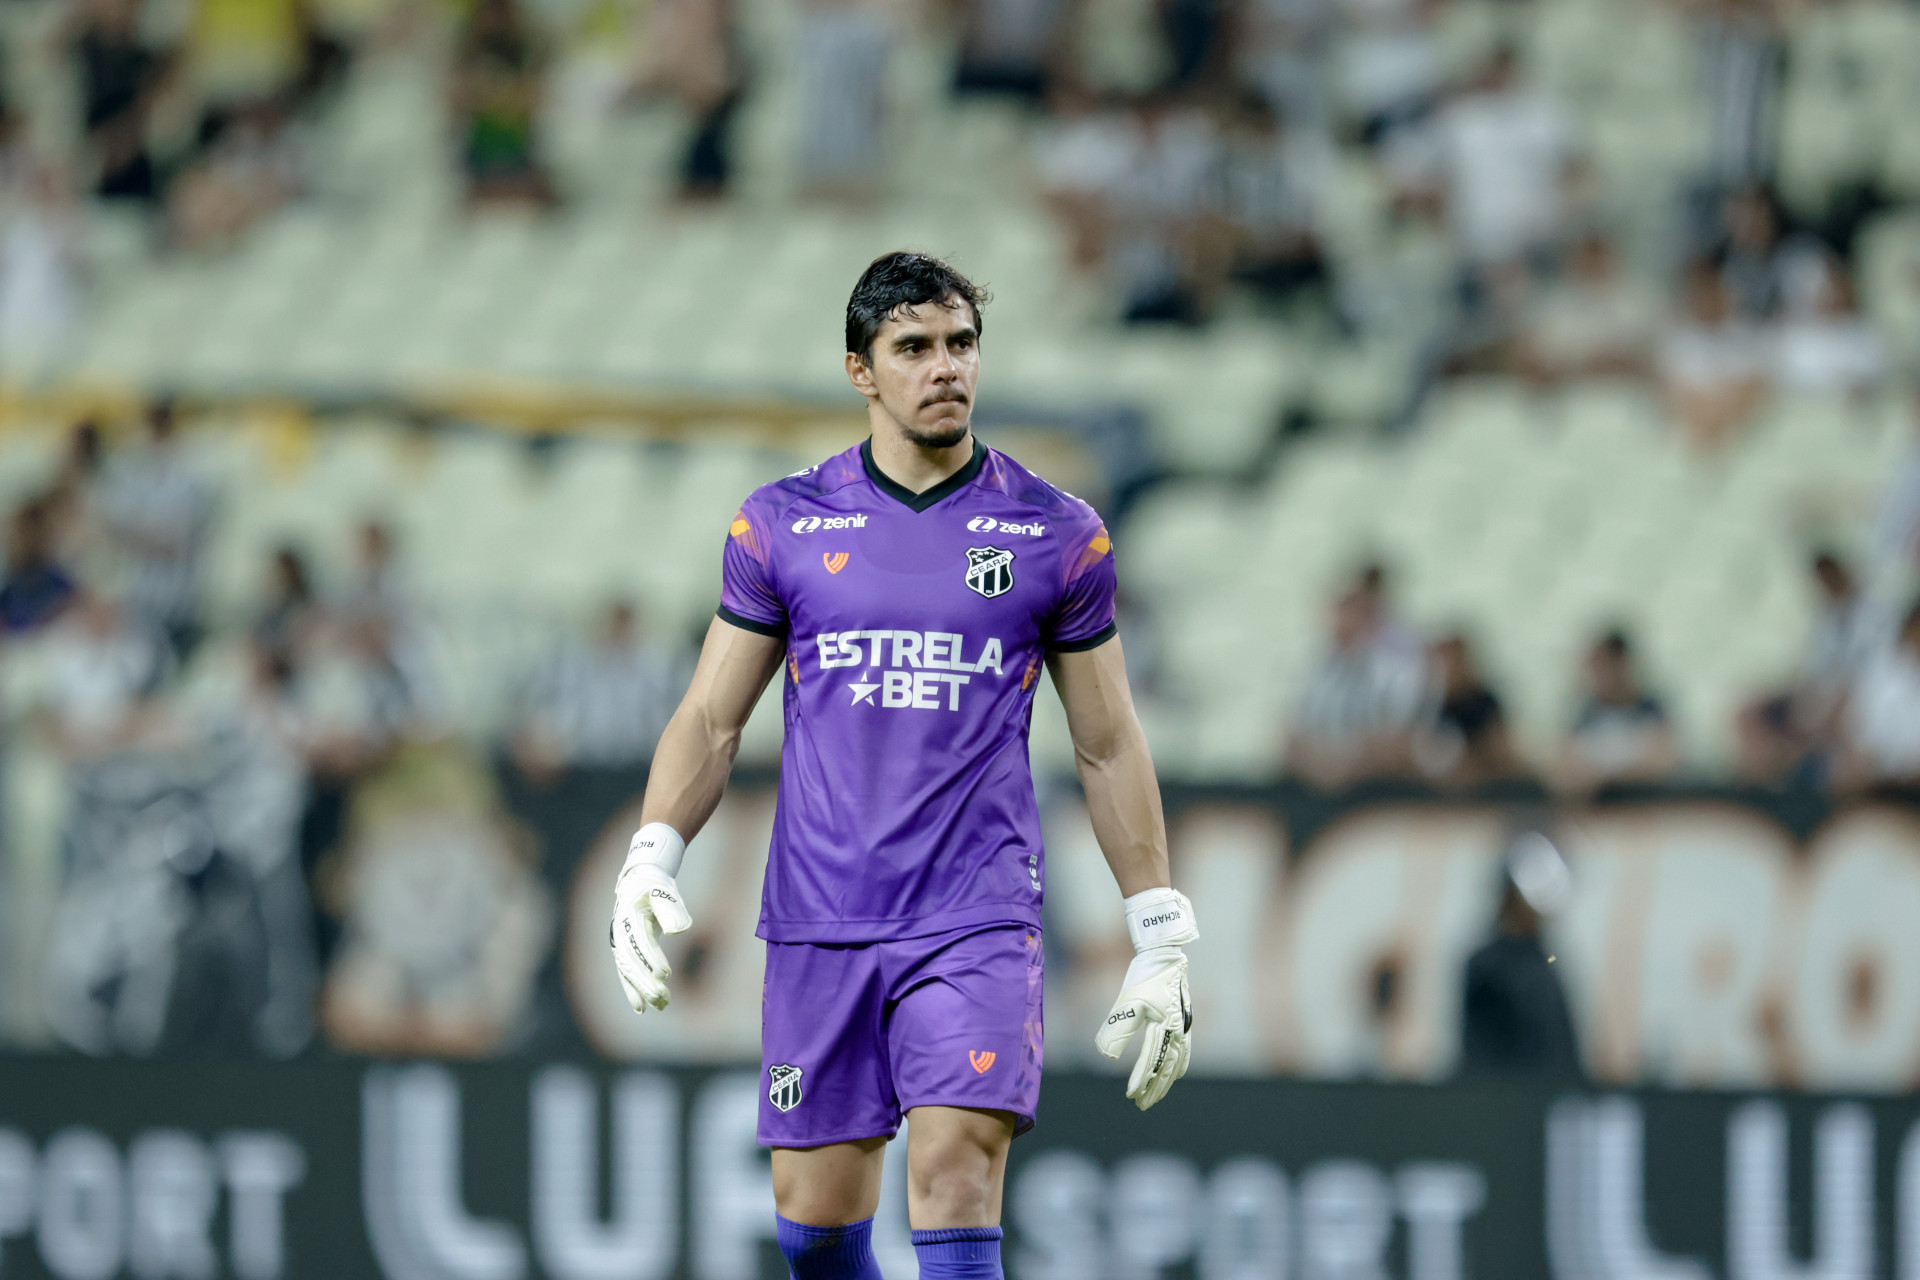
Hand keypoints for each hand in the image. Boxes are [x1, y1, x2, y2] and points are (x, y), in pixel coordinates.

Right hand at [609, 825, 691, 1012]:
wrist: (640, 882)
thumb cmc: (656, 888)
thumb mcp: (665, 893)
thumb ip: (671, 910)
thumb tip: (676, 931)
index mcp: (629, 916)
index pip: (640, 943)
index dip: (651, 960)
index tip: (665, 975)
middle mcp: (620, 932)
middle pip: (631, 962)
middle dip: (646, 982)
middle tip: (663, 998)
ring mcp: (619, 943)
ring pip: (628, 971)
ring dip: (642, 990)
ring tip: (661, 1005)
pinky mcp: (623, 951)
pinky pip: (625, 973)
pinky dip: (632, 990)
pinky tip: (642, 1008)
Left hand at [1095, 886, 1197, 1110]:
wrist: (1165, 952)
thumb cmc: (1145, 974)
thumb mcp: (1127, 1000)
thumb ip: (1118, 1028)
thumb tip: (1106, 1056)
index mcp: (1165, 1026)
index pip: (1152, 1061)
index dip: (1142, 1080)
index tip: (1131, 1095)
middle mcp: (1178, 1029)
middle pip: (1167, 1067)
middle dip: (1155, 1088)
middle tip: (1142, 1105)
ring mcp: (1183, 1025)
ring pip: (1177, 1061)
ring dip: (1166, 1080)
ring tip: (1156, 1095)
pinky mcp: (1183, 1019)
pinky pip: (1184, 1050)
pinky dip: (1178, 1065)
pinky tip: (1175, 1071)